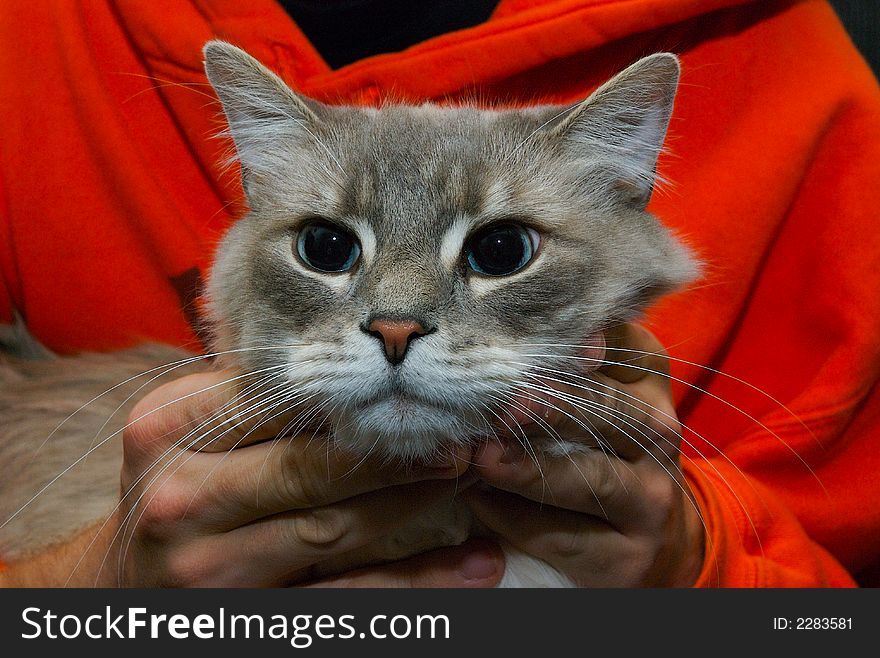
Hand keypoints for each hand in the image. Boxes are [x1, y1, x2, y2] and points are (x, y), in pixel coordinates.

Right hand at [48, 369, 502, 586]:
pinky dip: (418, 584)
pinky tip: (475, 567)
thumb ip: (254, 396)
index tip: (417, 380)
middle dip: (398, 451)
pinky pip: (347, 603)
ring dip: (419, 507)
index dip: (353, 391)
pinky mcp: (248, 623)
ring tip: (475, 485)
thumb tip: (364, 361)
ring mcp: (208, 571)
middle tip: (465, 436)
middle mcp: (180, 498)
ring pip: (337, 533)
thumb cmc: (179, 488)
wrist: (121, 587)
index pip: (274, 400)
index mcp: (166, 431)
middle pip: (311, 469)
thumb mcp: (188, 431)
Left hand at [465, 324, 704, 586]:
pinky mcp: (625, 558)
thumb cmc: (603, 447)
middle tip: (504, 404)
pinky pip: (561, 535)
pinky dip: (512, 517)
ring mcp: (649, 500)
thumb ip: (562, 359)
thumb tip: (504, 323)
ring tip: (484, 457)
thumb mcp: (596, 395)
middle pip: (609, 411)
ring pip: (588, 479)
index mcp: (648, 382)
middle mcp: (660, 434)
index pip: (619, 346)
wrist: (657, 539)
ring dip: (529, 469)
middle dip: (553, 406)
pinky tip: (478, 501)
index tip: (525, 336)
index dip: (574, 340)